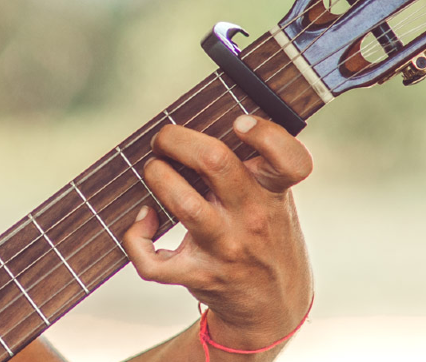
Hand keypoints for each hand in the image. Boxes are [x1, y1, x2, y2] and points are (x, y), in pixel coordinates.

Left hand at [118, 114, 314, 355]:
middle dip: (177, 139)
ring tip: (154, 170)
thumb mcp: (275, 199)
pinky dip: (135, 237)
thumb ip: (256, 166)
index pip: (290, 161)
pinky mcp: (198, 277)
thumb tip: (206, 119)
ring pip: (183, 203)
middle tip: (165, 139)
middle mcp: (252, 219)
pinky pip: (153, 260)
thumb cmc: (266, 236)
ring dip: (157, 177)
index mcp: (274, 194)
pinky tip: (142, 222)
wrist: (274, 306)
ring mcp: (225, 249)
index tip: (238, 122)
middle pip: (216, 163)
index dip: (265, 134)